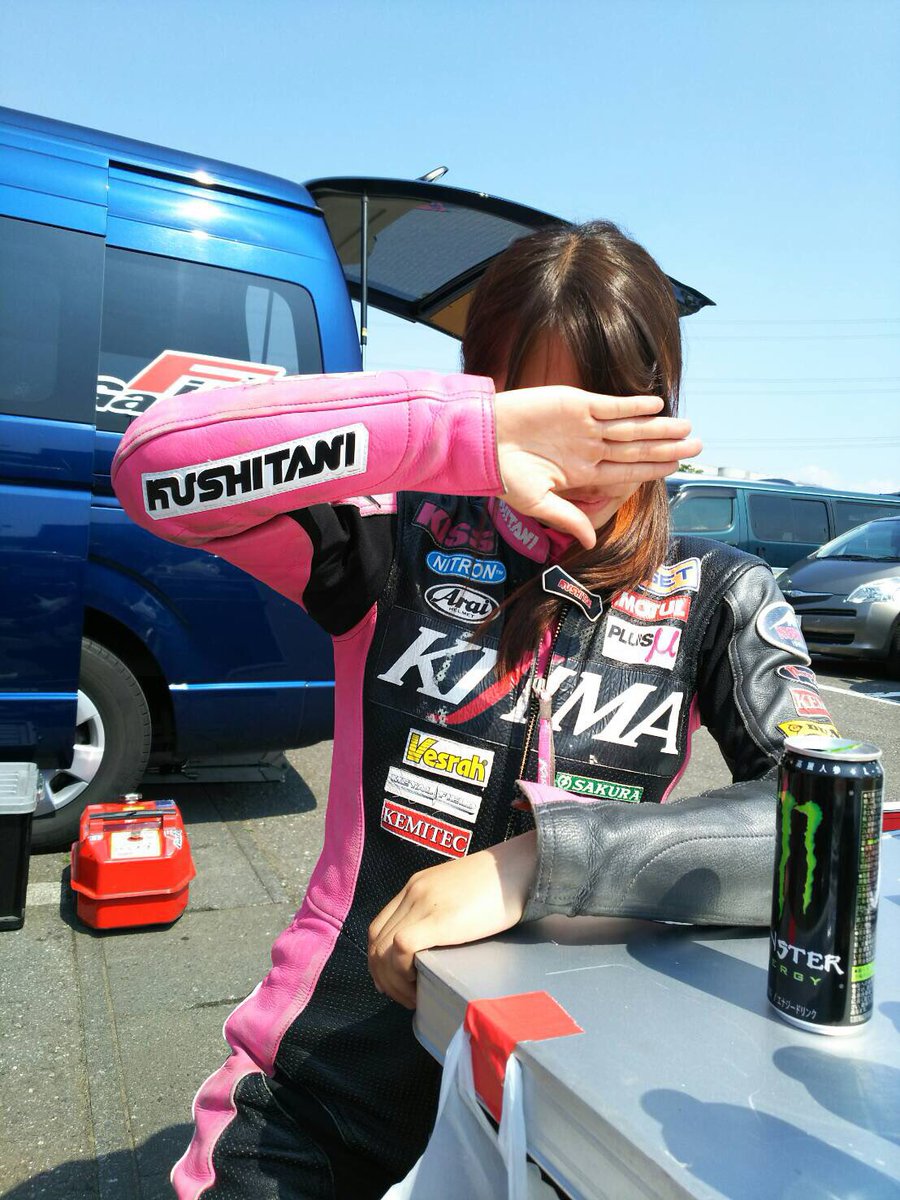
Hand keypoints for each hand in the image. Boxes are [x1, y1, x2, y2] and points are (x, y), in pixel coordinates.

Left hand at [368, 832, 536, 1008]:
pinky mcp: (437, 919)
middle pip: (376, 940)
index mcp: (417, 886)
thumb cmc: (503, 882)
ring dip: (392, 981)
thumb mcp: (462, 893)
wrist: (520, 867)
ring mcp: (422, 904)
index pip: (380, 926)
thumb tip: (444, 942)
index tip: (392, 980)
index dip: (379, 959)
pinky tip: (419, 984)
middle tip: (401, 995)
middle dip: (382, 975)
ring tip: (413, 997)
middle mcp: (412, 893)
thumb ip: (445, 910)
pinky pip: (400, 948)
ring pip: (383, 948)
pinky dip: (401, 973)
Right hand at [494, 387, 701, 547]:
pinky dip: (633, 405)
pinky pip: (610, 405)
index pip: (626, 472)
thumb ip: (568, 518)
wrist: (482, 441)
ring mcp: (584, 425)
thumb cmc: (504, 475)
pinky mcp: (575, 403)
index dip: (652, 470)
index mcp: (583, 474)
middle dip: (666, 448)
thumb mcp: (536, 503)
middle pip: (636, 448)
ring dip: (658, 427)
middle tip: (697, 447)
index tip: (678, 469)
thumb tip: (590, 544)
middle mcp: (589, 449)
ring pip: (630, 427)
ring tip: (686, 427)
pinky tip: (656, 406)